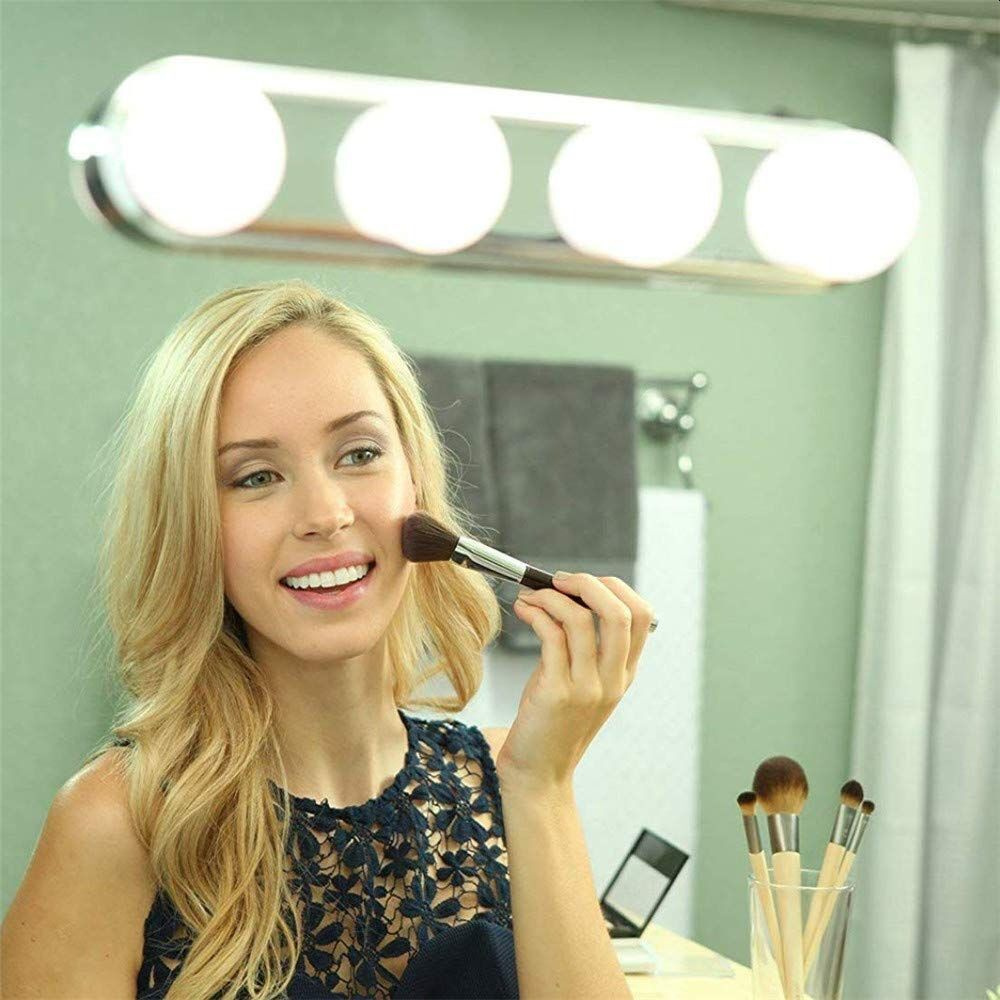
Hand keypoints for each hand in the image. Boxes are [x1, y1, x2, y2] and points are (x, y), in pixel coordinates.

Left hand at [495, 572, 654, 791]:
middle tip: (557, 580)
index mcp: (625, 674)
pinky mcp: (557, 694)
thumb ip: (582, 646)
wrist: (537, 773)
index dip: (615, 588)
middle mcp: (613, 680)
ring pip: (580, 619)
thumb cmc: (550, 722)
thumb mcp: (580, 682)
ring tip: (529, 597)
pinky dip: (535, 613)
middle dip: (587, 583)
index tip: (582, 582)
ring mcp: (588, 688)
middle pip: (618, 613)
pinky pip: (550, 636)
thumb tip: (565, 594)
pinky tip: (524, 611)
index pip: (642, 616)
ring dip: (550, 597)